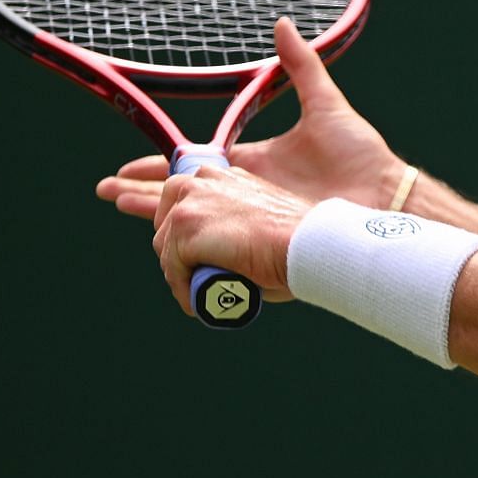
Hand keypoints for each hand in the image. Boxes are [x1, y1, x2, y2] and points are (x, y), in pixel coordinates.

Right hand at [96, 16, 404, 219]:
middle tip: (108, 193)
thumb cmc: (362, 158)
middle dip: (145, 194)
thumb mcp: (326, 106)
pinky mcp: (266, 238)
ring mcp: (254, 216)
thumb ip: (302, 67)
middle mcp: (249, 192)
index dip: (161, 167)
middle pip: (185, 194)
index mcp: (255, 164)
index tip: (126, 169)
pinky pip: (223, 243)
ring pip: (193, 220)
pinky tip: (166, 245)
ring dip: (156, 216)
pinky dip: (193, 243)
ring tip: (122, 209)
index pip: (196, 166)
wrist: (386, 198)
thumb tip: (283, 23)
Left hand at [153, 165, 311, 312]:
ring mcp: (191, 202)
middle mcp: (203, 179)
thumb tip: (217, 257)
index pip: (183, 200)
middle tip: (196, 276)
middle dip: (176, 251)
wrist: (311, 244)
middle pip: (166, 221)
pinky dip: (182, 289)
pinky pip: (172, 268)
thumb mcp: (259, 221)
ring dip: (180, 272)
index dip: (185, 232)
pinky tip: (198, 303)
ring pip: (165, 246)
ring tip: (201, 293)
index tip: (195, 255)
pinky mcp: (186, 228)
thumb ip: (234, 227)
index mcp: (223, 174)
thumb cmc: (298, 239)